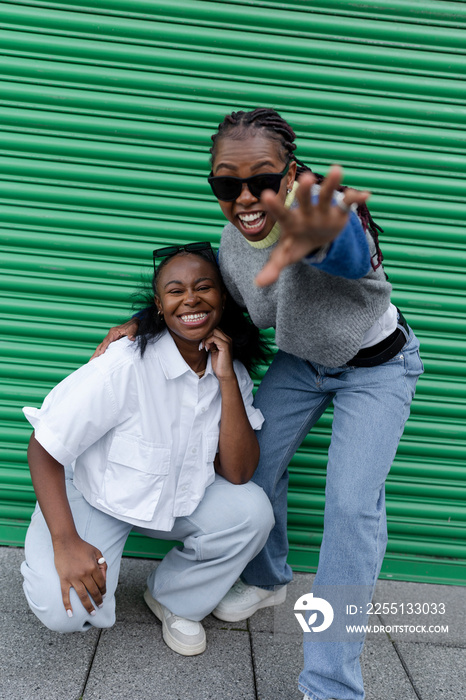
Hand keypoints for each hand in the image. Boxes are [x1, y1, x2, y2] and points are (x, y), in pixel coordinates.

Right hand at [53, 536, 106, 616]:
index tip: (104, 595)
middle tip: (100, 606)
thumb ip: (102, 564)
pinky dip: (68, 605)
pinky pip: (65, 595)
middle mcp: (84, 574)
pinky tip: (70, 614)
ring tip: (92, 612)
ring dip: (88, 606)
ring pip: (82, 596)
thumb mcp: (97, 552)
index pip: (101, 583)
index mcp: (93, 567)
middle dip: (98, 600)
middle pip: (94, 591)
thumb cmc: (82, 546)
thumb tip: (104, 578)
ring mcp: (73, 578)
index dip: (104, 590)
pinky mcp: (64, 580)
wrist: (66, 542)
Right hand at [90, 319, 138, 359]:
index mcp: (113, 332)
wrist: (134, 323)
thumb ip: (131, 333)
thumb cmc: (133, 326)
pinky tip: (99, 358)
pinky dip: (101, 352)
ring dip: (97, 354)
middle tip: (91, 361)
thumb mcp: (133, 329)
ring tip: (92, 361)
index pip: (106, 341)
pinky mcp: (112, 341)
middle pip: (101, 345)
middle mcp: (110, 335)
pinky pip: (105, 347)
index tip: (100, 354)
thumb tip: (131, 338)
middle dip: (96, 353)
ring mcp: (111, 338)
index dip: (103, 348)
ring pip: (101, 346)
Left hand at [201, 328, 234, 380]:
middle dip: (205, 335)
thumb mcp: (213, 350)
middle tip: (201, 344)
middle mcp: (227, 338)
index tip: (201, 343)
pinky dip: (207, 342)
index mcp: (225, 339)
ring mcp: (227, 341)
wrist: (224, 373)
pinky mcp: (225, 345)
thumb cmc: (219, 363)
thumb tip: (204, 336)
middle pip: (214, 328)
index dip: (206, 334)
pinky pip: (213, 338)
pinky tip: (206, 349)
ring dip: (205, 338)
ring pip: (213, 331)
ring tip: (203, 347)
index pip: (215, 329)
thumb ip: (211, 342)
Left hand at [255, 165, 369, 286]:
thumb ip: (273, 268)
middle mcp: (306, 212)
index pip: (281, 213)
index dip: (275, 206)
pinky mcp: (339, 212)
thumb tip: (258, 284)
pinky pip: (348, 204)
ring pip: (327, 195)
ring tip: (337, 169)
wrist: (315, 239)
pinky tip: (365, 195)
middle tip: (307, 178)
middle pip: (305, 200)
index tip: (266, 195)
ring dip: (332, 184)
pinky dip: (356, 199)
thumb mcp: (285, 256)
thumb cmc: (296, 244)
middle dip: (306, 191)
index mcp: (291, 221)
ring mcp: (323, 210)